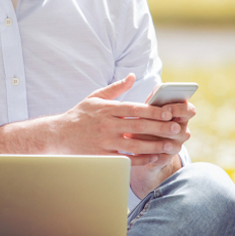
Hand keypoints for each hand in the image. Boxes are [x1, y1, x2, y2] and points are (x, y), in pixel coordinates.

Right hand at [56, 74, 190, 162]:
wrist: (58, 135)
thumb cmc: (80, 115)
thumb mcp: (95, 97)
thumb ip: (116, 88)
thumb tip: (133, 76)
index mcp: (107, 109)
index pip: (135, 108)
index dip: (153, 110)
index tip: (169, 112)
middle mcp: (107, 125)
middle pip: (138, 127)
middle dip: (160, 128)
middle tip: (177, 128)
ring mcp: (104, 142)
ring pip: (134, 145)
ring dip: (154, 146)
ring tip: (171, 145)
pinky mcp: (102, 157)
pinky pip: (125, 159)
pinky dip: (141, 159)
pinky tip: (154, 157)